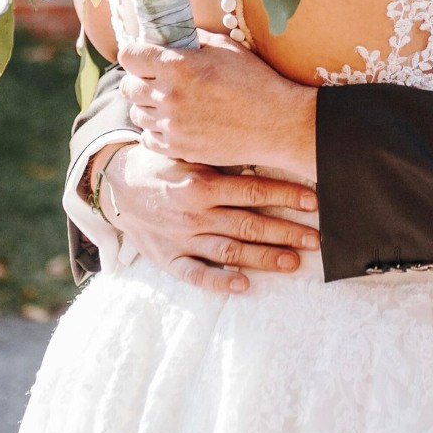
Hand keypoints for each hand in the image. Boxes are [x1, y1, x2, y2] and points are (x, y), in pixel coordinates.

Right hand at [100, 141, 319, 293]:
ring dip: (264, 257)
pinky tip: (244, 284)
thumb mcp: (189, 152)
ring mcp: (182, 238)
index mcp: (202, 184)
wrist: (117, 184)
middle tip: (316, 239)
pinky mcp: (169, 258)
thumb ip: (222, 156)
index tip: (314, 201)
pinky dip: (220, 282)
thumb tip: (266, 147)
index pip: (252, 190)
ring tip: (293, 262)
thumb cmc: (163, 164)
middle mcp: (194, 213)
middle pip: (248, 224)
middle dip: (286, 232)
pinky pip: (196, 274)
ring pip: (230, 251)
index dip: (286, 195)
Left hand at [118, 35, 318, 183]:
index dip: (136, 52)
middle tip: (156, 79)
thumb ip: (193, 40)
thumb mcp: (227, 48)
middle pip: (128, 86)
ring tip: (168, 103)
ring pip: (136, 114)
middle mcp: (168, 96)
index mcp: (177, 66)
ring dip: (147, 106)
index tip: (144, 55)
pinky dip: (156, 130)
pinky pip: (148, 139)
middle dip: (139, 78)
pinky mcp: (179, 149)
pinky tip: (173, 123)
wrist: (276, 124)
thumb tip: (171, 38)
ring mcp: (172, 126)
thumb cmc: (256, 81)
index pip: (129, 55)